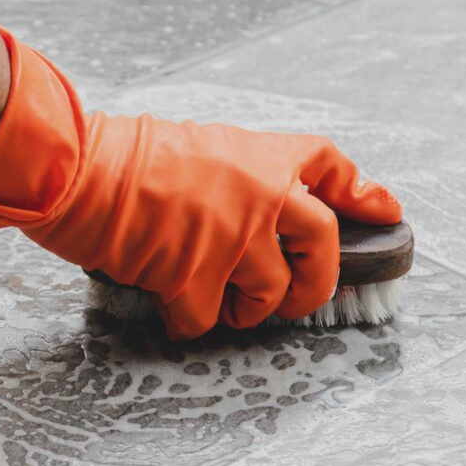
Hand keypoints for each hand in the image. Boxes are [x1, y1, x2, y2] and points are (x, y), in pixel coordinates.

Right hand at [0, 29, 400, 339]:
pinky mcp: (198, 276)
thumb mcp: (193, 145)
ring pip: (270, 295)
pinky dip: (188, 321)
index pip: (328, 166)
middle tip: (296, 300)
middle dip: (317, 283)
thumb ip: (233, 175)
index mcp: (259, 157)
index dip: (361, 191)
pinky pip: (207, 318)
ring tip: (221, 305)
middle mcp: (260, 195)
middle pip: (323, 246)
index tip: (384, 209)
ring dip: (247, 310)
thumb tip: (249, 206)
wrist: (80, 170)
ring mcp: (233, 238)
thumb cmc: (122, 155)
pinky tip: (169, 308)